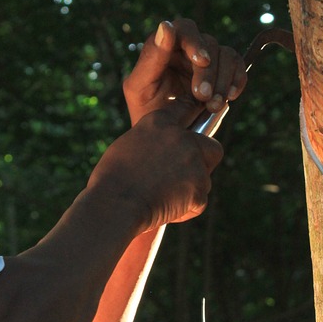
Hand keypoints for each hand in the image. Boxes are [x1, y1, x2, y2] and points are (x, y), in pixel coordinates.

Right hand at [88, 103, 223, 229]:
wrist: (114, 204)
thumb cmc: (111, 180)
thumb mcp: (127, 147)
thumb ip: (151, 142)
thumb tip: (162, 152)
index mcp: (159, 122)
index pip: (185, 111)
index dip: (188, 128)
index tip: (189, 136)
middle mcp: (181, 137)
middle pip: (211, 146)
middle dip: (205, 161)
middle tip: (188, 175)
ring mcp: (193, 162)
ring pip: (205, 178)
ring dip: (190, 190)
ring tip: (163, 199)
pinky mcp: (199, 188)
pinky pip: (199, 202)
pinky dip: (186, 210)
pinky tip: (164, 210)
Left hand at [123, 18, 246, 126]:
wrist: (163, 135)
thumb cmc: (144, 111)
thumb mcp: (139, 87)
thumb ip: (151, 58)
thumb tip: (166, 26)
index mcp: (164, 46)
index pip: (184, 29)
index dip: (195, 42)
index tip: (201, 61)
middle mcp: (187, 49)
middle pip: (209, 43)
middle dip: (208, 71)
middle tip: (202, 97)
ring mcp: (206, 60)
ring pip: (226, 54)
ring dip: (223, 80)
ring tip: (212, 105)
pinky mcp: (221, 74)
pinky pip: (237, 66)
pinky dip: (237, 80)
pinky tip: (230, 97)